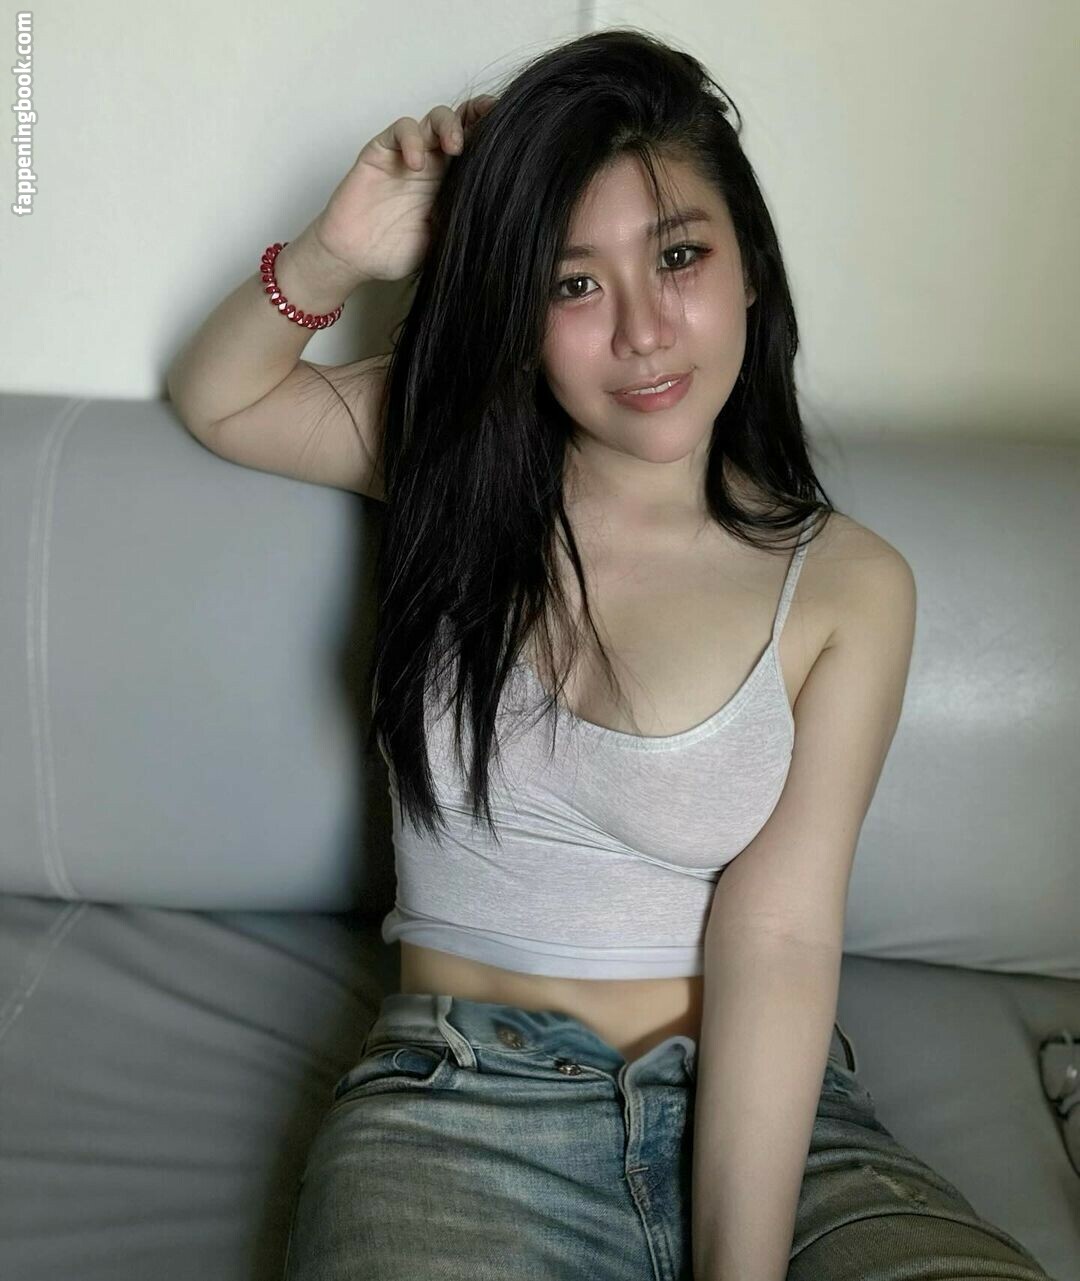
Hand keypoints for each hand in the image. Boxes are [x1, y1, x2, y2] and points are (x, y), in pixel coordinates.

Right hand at [313, 94, 497, 282]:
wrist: (356, 259)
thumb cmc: (396, 251)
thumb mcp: (444, 241)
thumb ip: (465, 222)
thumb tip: (504, 216)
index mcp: (451, 181)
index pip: (477, 146)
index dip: (493, 136)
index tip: (515, 137)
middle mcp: (433, 162)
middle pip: (460, 123)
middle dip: (478, 117)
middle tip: (492, 127)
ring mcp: (407, 154)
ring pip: (433, 119)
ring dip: (448, 125)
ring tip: (455, 148)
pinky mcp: (381, 151)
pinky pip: (400, 130)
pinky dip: (411, 140)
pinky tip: (417, 164)